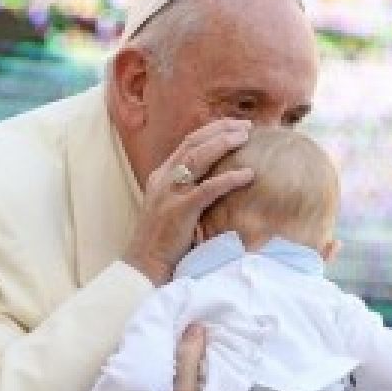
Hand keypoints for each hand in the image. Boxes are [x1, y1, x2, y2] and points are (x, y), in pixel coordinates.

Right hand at [126, 119, 253, 284]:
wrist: (144, 265)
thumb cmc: (163, 241)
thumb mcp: (171, 207)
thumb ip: (186, 191)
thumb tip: (214, 180)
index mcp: (161, 176)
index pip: (188, 143)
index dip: (212, 130)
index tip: (234, 125)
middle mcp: (163, 179)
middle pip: (194, 143)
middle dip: (221, 130)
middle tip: (246, 125)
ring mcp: (169, 194)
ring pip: (198, 158)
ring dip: (223, 144)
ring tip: (245, 137)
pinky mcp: (179, 211)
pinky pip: (207, 189)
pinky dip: (228, 179)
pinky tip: (247, 175)